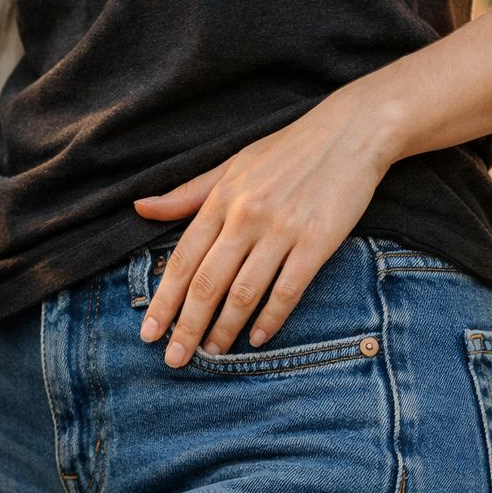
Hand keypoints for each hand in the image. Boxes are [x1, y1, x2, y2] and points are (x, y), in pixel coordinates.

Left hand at [133, 89, 398, 366]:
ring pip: (243, 292)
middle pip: (207, 283)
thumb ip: (187, 194)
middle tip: (173, 359)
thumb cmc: (288, 150)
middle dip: (186, 326)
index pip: (183, 260)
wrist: (351, 132)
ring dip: (224, 329)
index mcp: (222, 198)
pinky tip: (257, 339)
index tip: (148, 333)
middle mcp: (246, 216)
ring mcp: (282, 230)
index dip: (163, 301)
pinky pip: (287, 290)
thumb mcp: (232, 165)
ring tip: (212, 354)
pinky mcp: (317, 242)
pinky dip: (270, 319)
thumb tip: (140, 207)